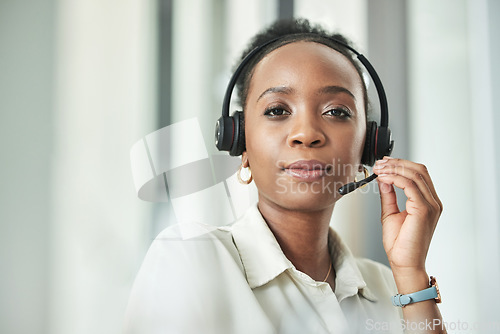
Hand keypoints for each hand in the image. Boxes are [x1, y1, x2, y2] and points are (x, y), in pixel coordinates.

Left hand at [372, 157, 442, 275]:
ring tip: (378, 169)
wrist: (404, 263)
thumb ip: (389, 195)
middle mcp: (433, 202)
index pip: (419, 174)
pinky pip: (410, 186)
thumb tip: (384, 179)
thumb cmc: (400, 244)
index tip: (383, 163)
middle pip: (419, 170)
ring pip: (415, 175)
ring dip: (394, 169)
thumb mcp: (390, 213)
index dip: (401, 164)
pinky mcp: (423, 210)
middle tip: (379, 164)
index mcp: (428, 202)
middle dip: (397, 163)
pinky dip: (395, 178)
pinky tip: (383, 178)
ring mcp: (431, 205)